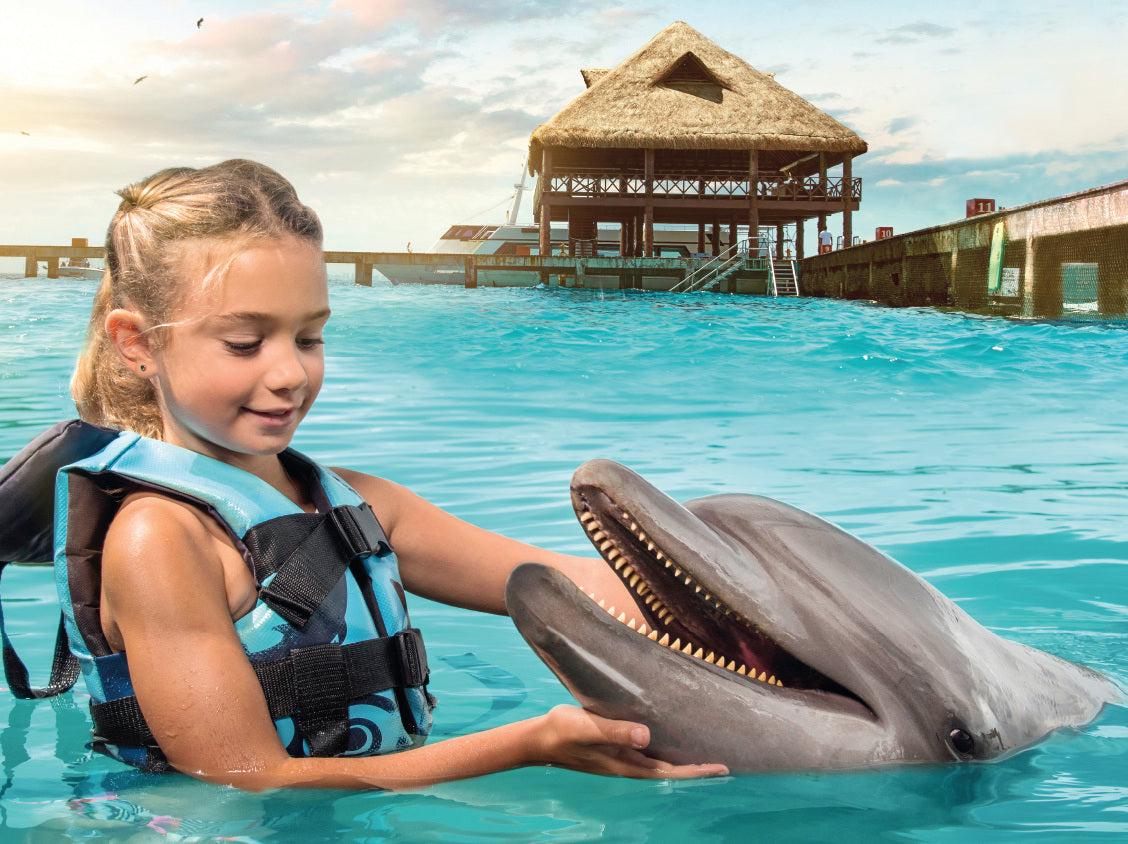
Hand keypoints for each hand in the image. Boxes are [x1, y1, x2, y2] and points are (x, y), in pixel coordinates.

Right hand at [533, 705, 728, 778]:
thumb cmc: (563, 732)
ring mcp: (622, 757)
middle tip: (725, 760)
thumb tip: (646, 736)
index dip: (696, 771)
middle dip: (697, 767)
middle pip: (670, 769)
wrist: (539, 738)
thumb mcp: (589, 729)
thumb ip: (616, 732)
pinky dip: (665, 746)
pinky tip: (670, 736)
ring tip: (705, 748)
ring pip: (660, 761)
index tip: (722, 768)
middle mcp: (628, 764)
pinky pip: (647, 750)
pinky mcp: (615, 747)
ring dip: (682, 757)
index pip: (670, 771)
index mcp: (626, 764)